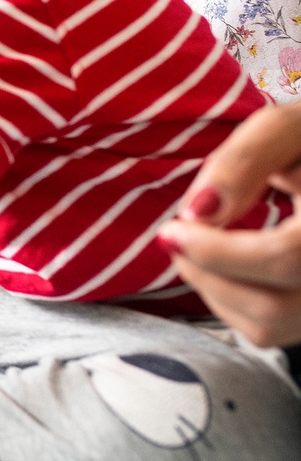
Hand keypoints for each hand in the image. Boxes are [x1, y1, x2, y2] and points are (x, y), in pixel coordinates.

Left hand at [159, 103, 300, 346]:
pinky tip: (227, 262)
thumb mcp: (288, 130)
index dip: (218, 251)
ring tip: (199, 244)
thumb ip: (245, 160)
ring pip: (270, 327)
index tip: (172, 228)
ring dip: (215, 289)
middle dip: (208, 273)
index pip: (284, 257)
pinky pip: (272, 330)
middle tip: (177, 236)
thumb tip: (199, 211)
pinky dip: (234, 300)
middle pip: (274, 308)